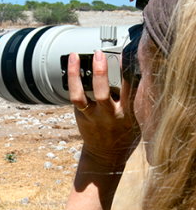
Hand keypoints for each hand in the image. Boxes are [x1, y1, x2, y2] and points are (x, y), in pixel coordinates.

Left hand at [68, 52, 140, 170]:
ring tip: (74, 56)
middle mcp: (108, 115)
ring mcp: (92, 116)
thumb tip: (135, 72)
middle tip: (99, 54)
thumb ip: (134, 99)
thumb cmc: (125, 133)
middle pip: (102, 92)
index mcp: (127, 114)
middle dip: (100, 72)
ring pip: (79, 95)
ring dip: (75, 75)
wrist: (106, 155)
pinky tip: (72, 68)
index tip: (127, 55)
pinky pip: (74, 97)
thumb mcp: (137, 118)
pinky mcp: (80, 116)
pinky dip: (73, 82)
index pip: (130, 89)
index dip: (128, 72)